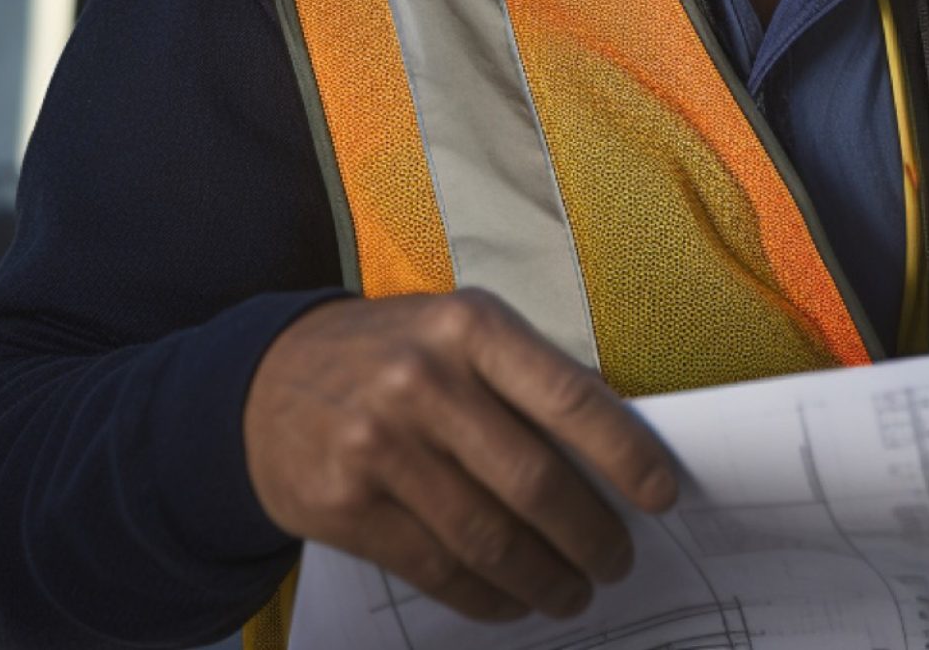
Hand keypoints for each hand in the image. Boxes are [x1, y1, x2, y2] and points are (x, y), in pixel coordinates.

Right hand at [244, 289, 679, 623]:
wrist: (267, 378)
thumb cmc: (393, 356)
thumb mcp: (459, 333)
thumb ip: (528, 380)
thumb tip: (617, 455)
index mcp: (469, 327)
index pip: (570, 399)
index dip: (625, 456)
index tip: (661, 495)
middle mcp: (422, 381)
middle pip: (534, 482)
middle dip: (590, 535)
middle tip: (617, 561)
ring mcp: (377, 445)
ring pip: (488, 537)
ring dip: (544, 579)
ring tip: (572, 593)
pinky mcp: (344, 504)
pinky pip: (436, 568)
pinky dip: (485, 596)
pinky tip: (510, 601)